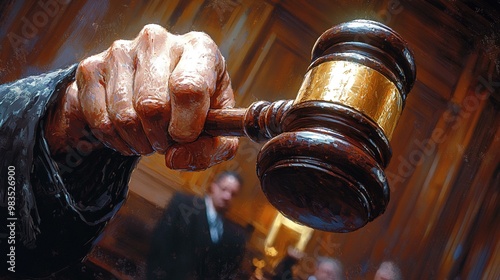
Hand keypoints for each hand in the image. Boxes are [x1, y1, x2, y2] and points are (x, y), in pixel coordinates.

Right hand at [45, 24, 237, 169]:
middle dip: (160, 137)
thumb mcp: (218, 131)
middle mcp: (158, 41)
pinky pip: (100, 120)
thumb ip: (212, 149)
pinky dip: (115, 140)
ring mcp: (121, 51)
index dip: (186, 126)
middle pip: (152, 105)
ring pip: (124, 116)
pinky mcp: (91, 67)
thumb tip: (174, 158)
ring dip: (138, 141)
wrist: (159, 92)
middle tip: (166, 140)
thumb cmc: (197, 110)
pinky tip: (128, 134)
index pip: (188, 89)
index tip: (184, 138)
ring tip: (149, 137)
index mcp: (198, 48)